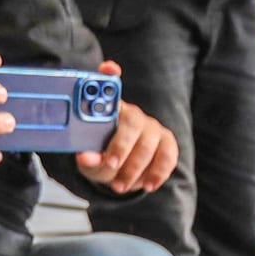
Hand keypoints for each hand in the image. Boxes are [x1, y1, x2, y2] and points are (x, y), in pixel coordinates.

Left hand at [74, 63, 177, 194]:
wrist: (122, 168)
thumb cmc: (102, 154)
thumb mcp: (89, 156)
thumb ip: (88, 156)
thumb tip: (86, 158)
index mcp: (110, 109)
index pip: (109, 86)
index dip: (109, 74)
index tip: (110, 69)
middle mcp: (134, 114)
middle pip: (132, 123)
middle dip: (121, 146)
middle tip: (110, 164)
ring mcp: (154, 128)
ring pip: (150, 144)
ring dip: (135, 168)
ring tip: (119, 186)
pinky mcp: (168, 143)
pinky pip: (168, 157)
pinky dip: (158, 173)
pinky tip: (148, 185)